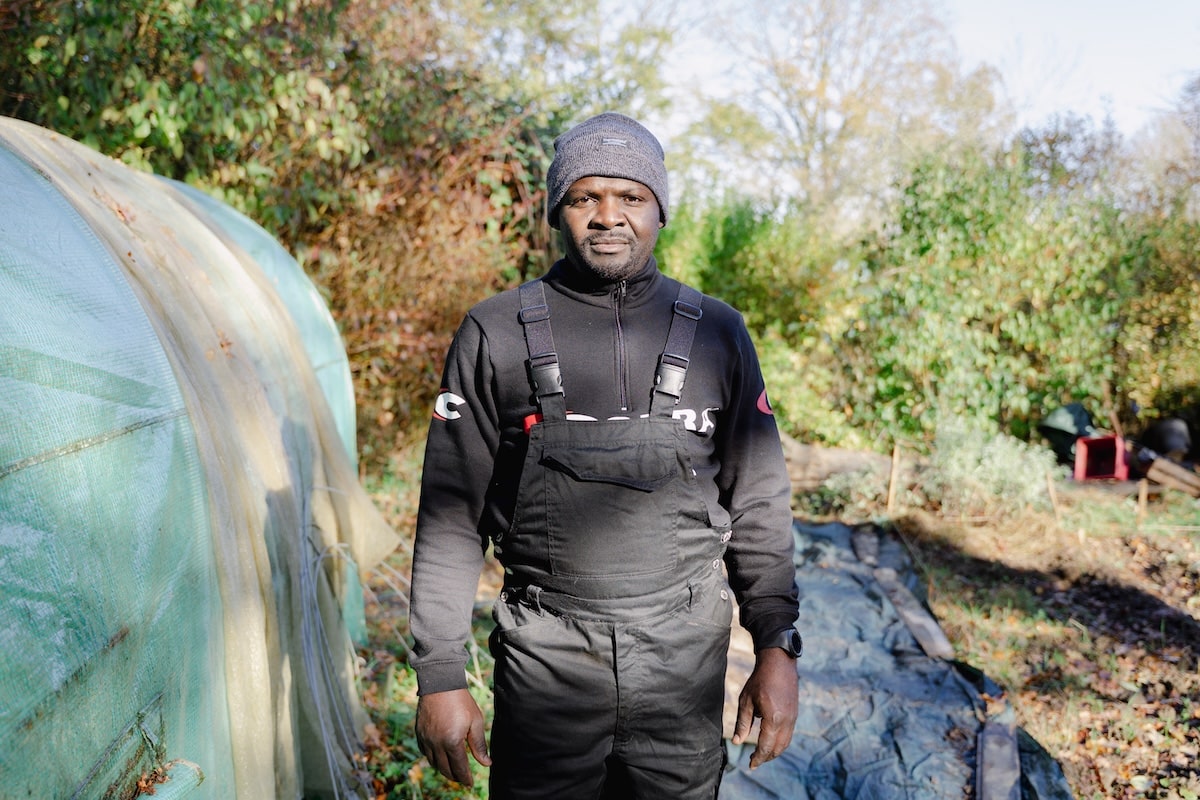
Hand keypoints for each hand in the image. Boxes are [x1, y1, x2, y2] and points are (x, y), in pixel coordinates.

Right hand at [415, 688, 491, 785]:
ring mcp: (425, 738)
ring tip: (452, 770)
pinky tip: (439, 757)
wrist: (440, 683)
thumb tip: (486, 763)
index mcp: (452, 742)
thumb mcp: (475, 721)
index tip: (470, 783)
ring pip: (433, 763)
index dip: (465, 778)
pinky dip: (433, 758)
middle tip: (462, 778)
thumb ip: (479, 745)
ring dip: (443, 769)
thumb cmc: (461, 701)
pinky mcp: (419, 732)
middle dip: (454, 776)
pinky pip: (425, 752)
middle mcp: (436, 743)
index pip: (459, 767)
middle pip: (445, 769)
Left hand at [731, 648, 798, 768]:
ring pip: (785, 743)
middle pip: (778, 748)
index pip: (766, 746)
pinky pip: (789, 734)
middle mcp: (786, 721)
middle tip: (753, 761)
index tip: (750, 765)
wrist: (779, 663)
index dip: (758, 758)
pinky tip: (770, 740)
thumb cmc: (759, 680)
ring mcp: (793, 718)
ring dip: (774, 751)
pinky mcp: (795, 714)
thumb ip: (742, 723)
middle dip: (766, 757)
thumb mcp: (746, 700)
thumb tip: (737, 742)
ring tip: (761, 754)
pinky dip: (780, 742)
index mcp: (773, 719)